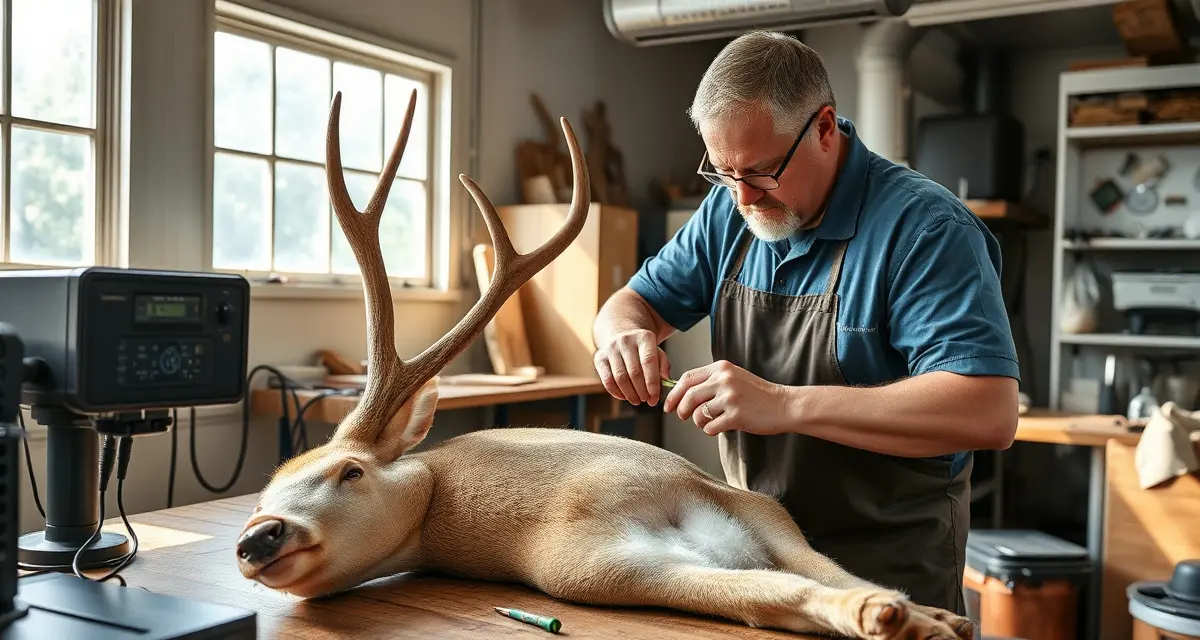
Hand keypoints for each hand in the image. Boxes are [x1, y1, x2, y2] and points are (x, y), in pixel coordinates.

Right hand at [593, 329, 669, 405]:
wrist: (621, 333)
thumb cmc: (642, 348)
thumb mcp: (656, 351)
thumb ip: (663, 365)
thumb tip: (665, 380)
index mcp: (644, 337)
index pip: (648, 362)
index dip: (652, 382)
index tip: (655, 397)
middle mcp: (626, 340)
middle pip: (634, 372)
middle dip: (642, 391)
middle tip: (647, 400)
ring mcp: (611, 348)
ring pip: (620, 378)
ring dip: (630, 394)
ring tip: (637, 400)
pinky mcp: (599, 357)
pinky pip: (607, 380)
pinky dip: (616, 392)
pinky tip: (624, 397)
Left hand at [663, 360, 796, 435]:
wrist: (784, 405)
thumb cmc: (758, 395)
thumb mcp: (734, 377)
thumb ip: (711, 381)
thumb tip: (682, 394)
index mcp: (721, 368)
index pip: (687, 378)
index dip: (674, 393)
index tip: (669, 405)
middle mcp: (724, 380)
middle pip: (688, 396)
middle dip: (681, 410)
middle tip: (683, 417)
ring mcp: (730, 398)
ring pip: (698, 414)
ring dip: (699, 422)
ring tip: (709, 422)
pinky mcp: (736, 415)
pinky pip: (710, 427)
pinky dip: (711, 431)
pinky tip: (721, 428)